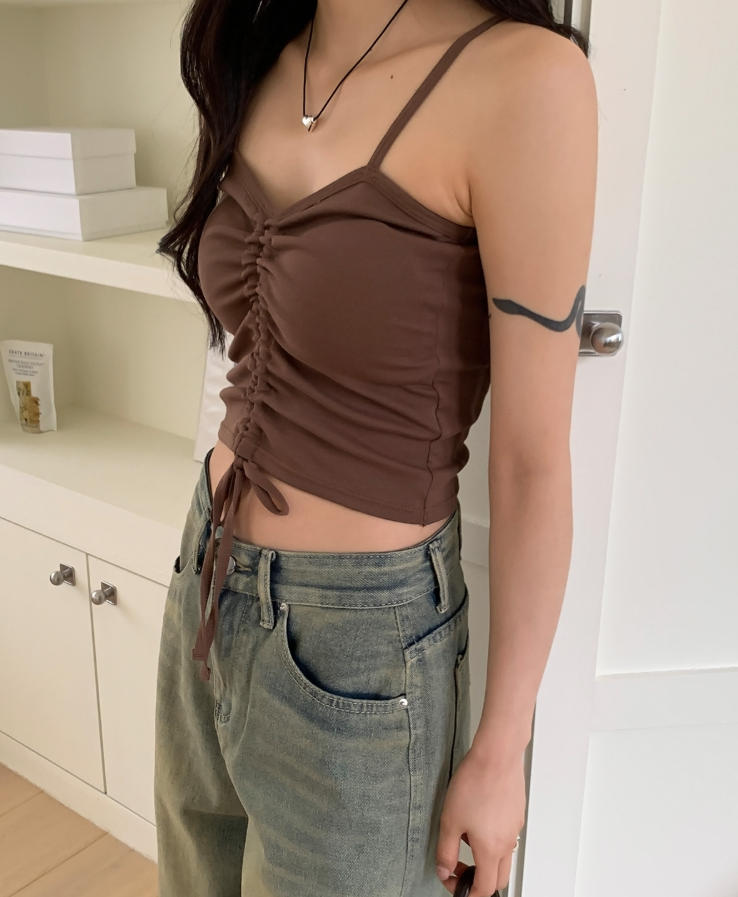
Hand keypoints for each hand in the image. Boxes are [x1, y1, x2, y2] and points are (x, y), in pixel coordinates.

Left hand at [435, 744, 525, 895]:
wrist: (496, 756)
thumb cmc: (475, 782)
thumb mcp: (450, 820)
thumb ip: (445, 850)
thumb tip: (444, 869)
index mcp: (490, 850)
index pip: (484, 889)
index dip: (466, 892)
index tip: (453, 880)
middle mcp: (507, 843)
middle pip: (498, 878)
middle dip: (479, 880)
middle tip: (460, 866)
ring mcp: (514, 828)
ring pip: (503, 856)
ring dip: (485, 857)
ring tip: (465, 834)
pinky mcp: (516, 813)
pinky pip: (507, 836)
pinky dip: (492, 838)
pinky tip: (478, 816)